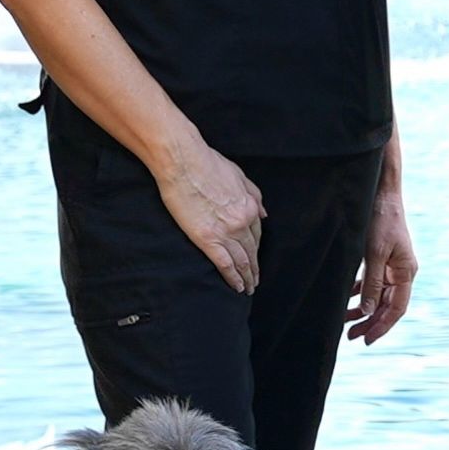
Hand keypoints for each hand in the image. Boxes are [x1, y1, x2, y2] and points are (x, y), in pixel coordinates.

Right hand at [156, 141, 265, 296]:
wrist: (184, 162)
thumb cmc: (207, 163)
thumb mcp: (239, 175)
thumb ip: (255, 195)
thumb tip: (265, 214)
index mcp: (250, 206)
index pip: (257, 234)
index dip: (257, 249)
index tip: (255, 258)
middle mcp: (242, 221)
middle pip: (252, 250)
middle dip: (255, 268)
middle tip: (255, 280)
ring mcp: (226, 231)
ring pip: (242, 261)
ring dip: (247, 277)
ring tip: (248, 288)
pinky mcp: (208, 239)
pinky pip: (225, 265)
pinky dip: (233, 278)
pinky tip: (237, 287)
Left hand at [347, 184, 417, 344]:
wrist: (381, 193)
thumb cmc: (381, 220)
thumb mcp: (374, 253)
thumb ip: (372, 283)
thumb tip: (369, 311)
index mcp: (406, 272)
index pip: (397, 308)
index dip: (382, 326)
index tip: (367, 340)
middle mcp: (402, 272)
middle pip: (387, 306)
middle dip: (371, 322)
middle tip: (351, 337)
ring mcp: (392, 266)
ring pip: (379, 297)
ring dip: (364, 311)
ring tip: (346, 323)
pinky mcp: (381, 259)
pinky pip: (372, 283)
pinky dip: (361, 294)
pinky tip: (348, 300)